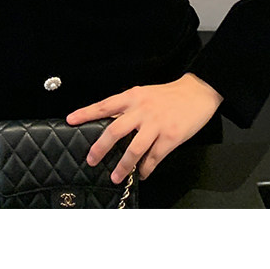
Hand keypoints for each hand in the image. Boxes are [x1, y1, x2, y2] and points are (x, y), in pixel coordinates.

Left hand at [66, 74, 222, 179]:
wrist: (198, 92)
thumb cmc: (170, 95)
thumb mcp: (145, 94)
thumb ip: (128, 108)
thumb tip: (109, 125)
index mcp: (133, 97)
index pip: (105, 105)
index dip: (86, 113)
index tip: (71, 120)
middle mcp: (143, 110)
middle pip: (115, 130)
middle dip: (100, 148)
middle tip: (91, 160)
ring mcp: (157, 125)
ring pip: (134, 149)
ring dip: (123, 165)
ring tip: (115, 176)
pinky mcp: (171, 137)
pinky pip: (154, 157)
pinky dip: (145, 168)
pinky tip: (140, 174)